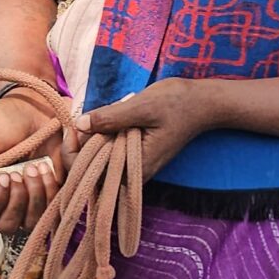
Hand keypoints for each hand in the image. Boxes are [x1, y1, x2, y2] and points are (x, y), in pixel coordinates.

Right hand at [0, 94, 67, 235]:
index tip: (2, 177)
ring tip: (34, 167)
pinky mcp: (53, 191)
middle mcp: (7, 199)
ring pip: (32, 221)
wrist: (35, 105)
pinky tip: (46, 166)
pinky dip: (51, 187)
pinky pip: (54, 206)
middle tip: (18, 173)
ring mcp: (31, 198)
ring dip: (35, 196)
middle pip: (8, 225)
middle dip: (15, 201)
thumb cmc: (2, 122)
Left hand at [76, 78, 220, 179]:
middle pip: (92, 172)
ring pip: (101, 163)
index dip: (74, 155)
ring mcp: (136, 165)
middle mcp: (134, 172)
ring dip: (90, 143)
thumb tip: (80, 124)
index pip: (91, 175)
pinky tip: (103, 122)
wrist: (204, 104)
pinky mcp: (138, 156)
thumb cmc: (178, 103)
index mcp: (135, 166)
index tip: (73, 129)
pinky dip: (103, 140)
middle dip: (79, 148)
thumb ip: (111, 117)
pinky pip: (112, 154)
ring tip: (91, 120)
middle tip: (78, 122)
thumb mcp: (142, 106)